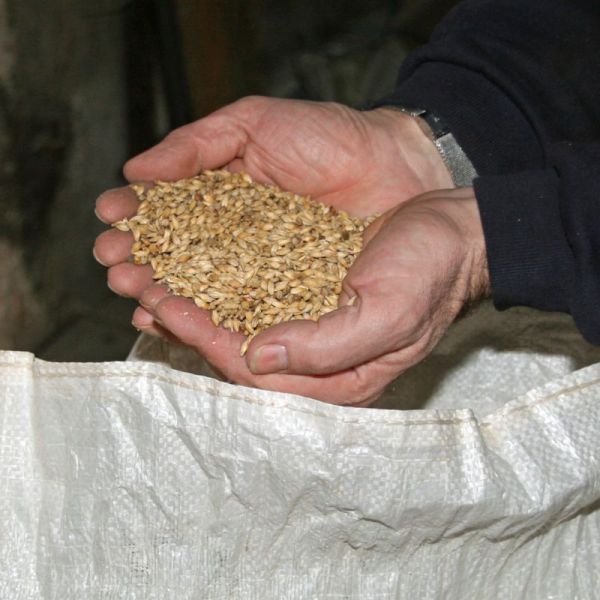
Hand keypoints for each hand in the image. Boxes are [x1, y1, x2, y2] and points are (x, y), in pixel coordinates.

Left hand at [94, 96, 455, 403]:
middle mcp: (316, 358)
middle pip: (233, 348)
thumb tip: (258, 354)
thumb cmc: (432, 271)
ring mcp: (310, 324)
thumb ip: (328, 345)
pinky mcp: (307, 291)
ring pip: (235, 320)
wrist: (456, 232)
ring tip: (147, 274)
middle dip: (183, 320)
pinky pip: (250, 292)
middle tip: (138, 288)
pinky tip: (187, 263)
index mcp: (337, 377)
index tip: (165, 304)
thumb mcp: (391, 312)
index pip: (253, 368)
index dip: (204, 338)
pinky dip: (215, 279)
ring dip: (190, 298)